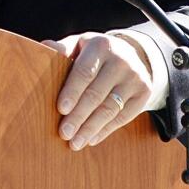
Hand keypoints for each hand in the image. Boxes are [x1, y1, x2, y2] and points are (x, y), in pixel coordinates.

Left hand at [42, 32, 152, 149]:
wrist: (132, 54)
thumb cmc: (95, 53)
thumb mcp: (81, 45)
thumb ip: (64, 49)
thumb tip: (44, 47)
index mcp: (101, 45)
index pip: (85, 71)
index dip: (73, 91)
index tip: (61, 109)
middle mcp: (121, 60)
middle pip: (97, 93)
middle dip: (79, 116)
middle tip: (64, 133)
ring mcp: (135, 77)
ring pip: (110, 109)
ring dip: (90, 128)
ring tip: (75, 143)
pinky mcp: (144, 93)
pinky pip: (123, 117)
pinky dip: (105, 130)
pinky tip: (91, 139)